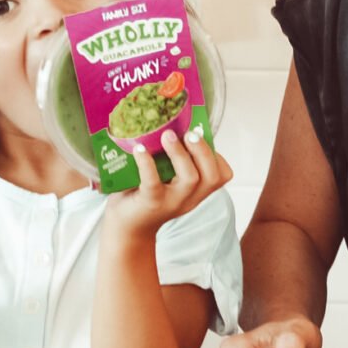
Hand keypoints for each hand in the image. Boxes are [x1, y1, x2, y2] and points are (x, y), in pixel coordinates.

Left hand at [101, 126, 234, 240]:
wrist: (126, 226)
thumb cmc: (145, 194)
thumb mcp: (167, 178)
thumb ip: (173, 158)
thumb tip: (169, 120)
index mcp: (197, 191)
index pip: (221, 175)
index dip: (216, 155)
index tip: (201, 137)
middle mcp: (189, 198)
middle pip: (212, 176)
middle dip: (203, 151)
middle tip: (189, 133)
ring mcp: (172, 202)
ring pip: (190, 179)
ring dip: (180, 154)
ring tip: (167, 135)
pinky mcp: (150, 203)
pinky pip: (153, 182)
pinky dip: (147, 163)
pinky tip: (139, 149)